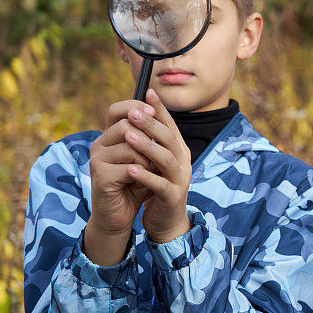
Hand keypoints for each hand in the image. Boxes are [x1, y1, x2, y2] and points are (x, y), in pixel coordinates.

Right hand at [86, 99, 156, 264]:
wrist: (119, 216)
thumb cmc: (134, 185)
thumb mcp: (145, 158)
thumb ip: (149, 137)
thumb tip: (157, 108)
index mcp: (108, 137)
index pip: (117, 109)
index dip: (136, 106)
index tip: (154, 112)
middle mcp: (99, 144)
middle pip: (128, 124)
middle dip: (150, 139)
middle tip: (155, 158)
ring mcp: (97, 160)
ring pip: (131, 145)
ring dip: (148, 159)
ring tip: (148, 172)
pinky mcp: (100, 176)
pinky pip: (130, 167)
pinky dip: (143, 175)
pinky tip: (141, 183)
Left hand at [124, 89, 191, 242]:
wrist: (167, 221)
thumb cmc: (158, 187)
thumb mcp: (156, 162)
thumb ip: (152, 142)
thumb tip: (139, 113)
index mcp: (179, 151)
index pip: (171, 125)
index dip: (160, 109)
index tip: (148, 91)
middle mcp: (183, 162)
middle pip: (170, 139)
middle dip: (151, 124)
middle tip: (133, 112)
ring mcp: (180, 180)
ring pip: (166, 159)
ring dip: (147, 146)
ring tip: (128, 135)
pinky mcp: (173, 198)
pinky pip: (160, 185)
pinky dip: (146, 176)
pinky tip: (131, 169)